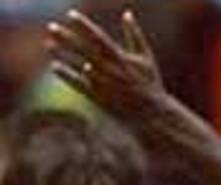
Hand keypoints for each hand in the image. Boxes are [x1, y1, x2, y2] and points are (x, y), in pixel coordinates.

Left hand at [45, 10, 163, 116]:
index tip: (70, 14)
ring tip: (48, 44)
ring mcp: (104, 85)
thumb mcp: (147, 58)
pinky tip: (55, 66)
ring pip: (79, 66)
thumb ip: (135, 35)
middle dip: (67, 38)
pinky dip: (67, 76)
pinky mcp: (100, 99)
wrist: (153, 114)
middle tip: (51, 27)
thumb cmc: (150, 84)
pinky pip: (80, 85)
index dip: (84, 25)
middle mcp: (111, 70)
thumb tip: (127, 13)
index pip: (99, 38)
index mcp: (122, 59)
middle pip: (85, 50)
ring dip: (63, 55)